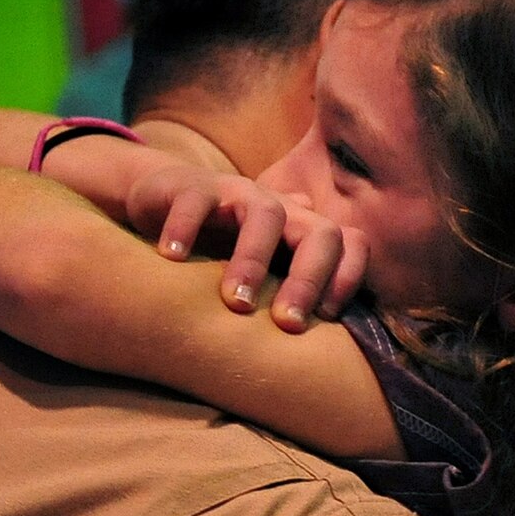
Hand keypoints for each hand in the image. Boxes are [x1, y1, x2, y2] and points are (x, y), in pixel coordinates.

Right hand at [124, 166, 368, 331]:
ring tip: (235, 302)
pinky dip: (185, 227)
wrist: (165, 200)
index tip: (326, 319)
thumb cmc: (219, 246)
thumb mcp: (259, 272)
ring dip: (254, 259)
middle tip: (286, 324)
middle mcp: (279, 210)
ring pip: (264, 214)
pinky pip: (195, 200)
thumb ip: (289, 292)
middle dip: (308, 279)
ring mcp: (238, 194)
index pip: (349, 244)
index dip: (347, 277)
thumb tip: (327, 330)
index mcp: (301, 232)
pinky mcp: (192, 186)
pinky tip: (172, 259)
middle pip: (319, 232)